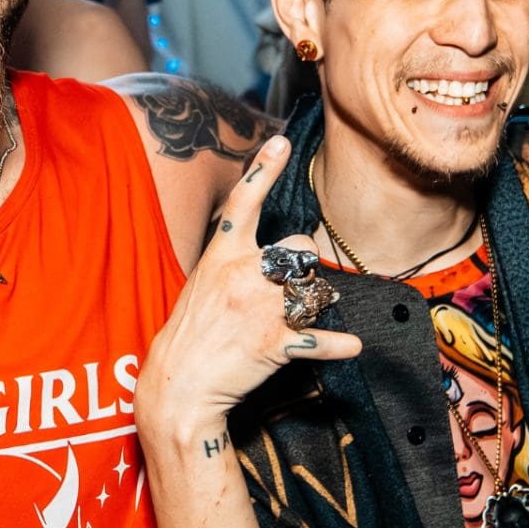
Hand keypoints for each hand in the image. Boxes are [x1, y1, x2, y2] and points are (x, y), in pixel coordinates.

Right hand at [135, 136, 361, 441]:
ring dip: (314, 303)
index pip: (244, 203)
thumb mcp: (202, 285)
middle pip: (300, 248)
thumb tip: (267, 255)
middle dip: (303, 267)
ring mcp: (260, 307)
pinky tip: (349, 346)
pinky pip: (321, 338)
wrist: (178, 385)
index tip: (281, 142)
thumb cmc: (189, 335)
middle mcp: (244, 274)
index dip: (263, 170)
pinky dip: (338, 345)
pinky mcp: (275, 341)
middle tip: (287, 292)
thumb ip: (233, 264)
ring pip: (314, 288)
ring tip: (295, 320)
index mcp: (222, 256)